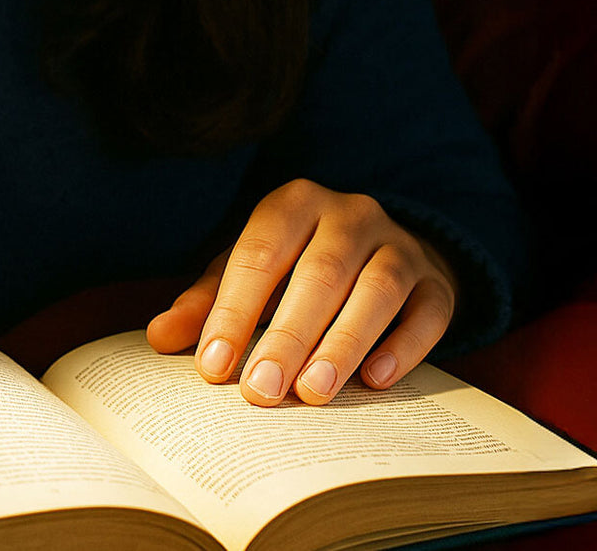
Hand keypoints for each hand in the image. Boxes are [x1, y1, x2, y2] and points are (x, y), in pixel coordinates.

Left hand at [146, 179, 457, 404]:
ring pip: (375, 288)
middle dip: (286, 336)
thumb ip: (206, 302)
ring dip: (344, 343)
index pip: (258, 254)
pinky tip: (376, 380)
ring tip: (314, 392)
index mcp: (292, 203)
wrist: (378, 251)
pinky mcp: (436, 280)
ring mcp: (398, 243)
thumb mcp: (247, 271)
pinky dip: (404, 346)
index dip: (233, 311)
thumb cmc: (295, 264)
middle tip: (261, 392)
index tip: (213, 367)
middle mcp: (348, 213)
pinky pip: (429, 310)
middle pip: (319, 273)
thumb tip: (160, 337)